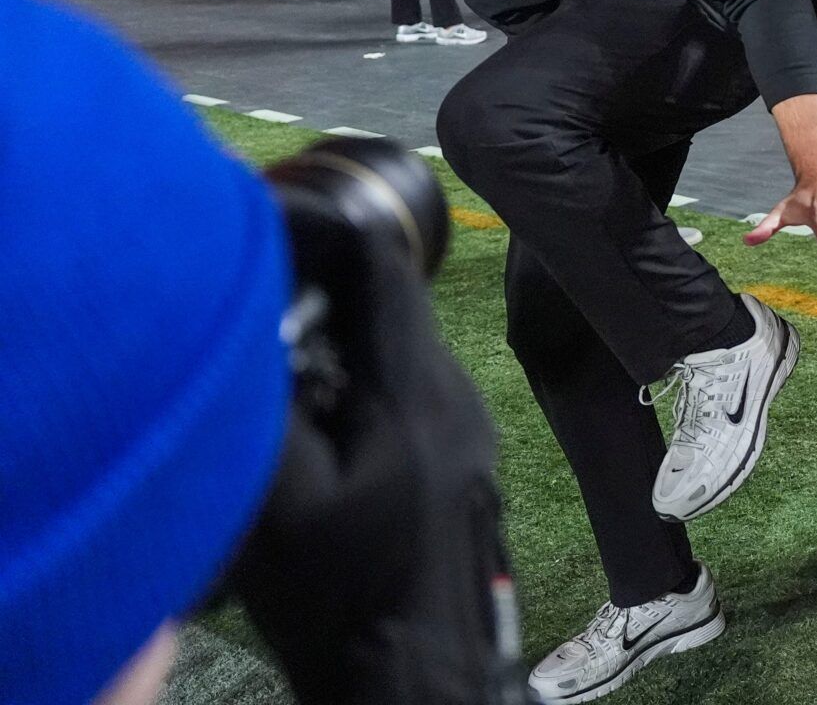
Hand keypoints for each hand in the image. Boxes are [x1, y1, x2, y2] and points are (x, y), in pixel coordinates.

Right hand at [229, 171, 509, 704]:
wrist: (419, 677)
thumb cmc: (342, 599)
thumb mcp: (275, 494)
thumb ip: (273, 392)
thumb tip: (264, 319)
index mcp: (414, 390)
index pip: (382, 267)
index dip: (324, 236)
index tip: (274, 236)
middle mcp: (458, 394)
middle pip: (392, 304)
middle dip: (326, 297)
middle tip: (266, 322)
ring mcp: (471, 427)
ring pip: (403, 348)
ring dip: (346, 347)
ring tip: (291, 385)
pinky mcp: (467, 457)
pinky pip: (415, 392)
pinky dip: (367, 391)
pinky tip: (329, 436)